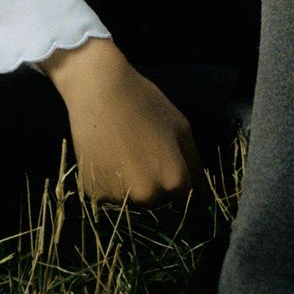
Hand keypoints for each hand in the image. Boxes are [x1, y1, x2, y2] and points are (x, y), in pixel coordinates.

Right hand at [41, 40, 202, 205]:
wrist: (98, 91)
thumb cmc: (145, 103)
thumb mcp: (181, 127)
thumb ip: (194, 162)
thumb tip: (199, 190)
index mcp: (173, 181)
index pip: (185, 199)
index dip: (178, 182)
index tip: (167, 166)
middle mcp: (148, 196)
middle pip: (158, 202)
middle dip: (155, 186)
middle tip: (143, 156)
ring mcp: (119, 197)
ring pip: (132, 201)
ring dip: (131, 187)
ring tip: (122, 154)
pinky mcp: (94, 193)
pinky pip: (108, 196)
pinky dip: (110, 183)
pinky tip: (106, 158)